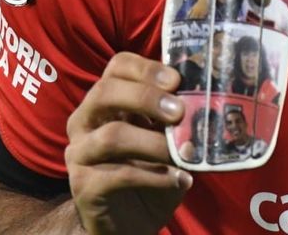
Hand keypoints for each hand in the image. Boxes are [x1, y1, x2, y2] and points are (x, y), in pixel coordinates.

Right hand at [65, 52, 192, 234]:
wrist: (128, 220)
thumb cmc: (149, 169)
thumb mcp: (165, 138)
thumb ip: (176, 118)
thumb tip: (207, 102)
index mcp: (105, 100)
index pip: (117, 67)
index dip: (146, 69)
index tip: (177, 79)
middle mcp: (85, 121)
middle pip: (104, 92)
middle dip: (145, 97)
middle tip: (179, 111)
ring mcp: (80, 154)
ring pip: (111, 136)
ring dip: (154, 143)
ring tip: (184, 153)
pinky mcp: (84, 186)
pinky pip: (119, 176)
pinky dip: (155, 176)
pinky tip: (180, 179)